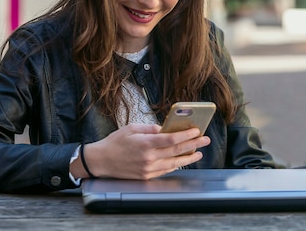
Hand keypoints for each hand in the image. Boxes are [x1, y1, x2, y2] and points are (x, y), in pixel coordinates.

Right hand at [81, 124, 210, 179]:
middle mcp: (148, 158)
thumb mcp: (132, 128)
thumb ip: (151, 128)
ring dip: (189, 157)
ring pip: (174, 163)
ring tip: (199, 153)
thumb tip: (166, 129)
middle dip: (193, 145)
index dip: (186, 135)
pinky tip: (183, 160)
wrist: (100, 161)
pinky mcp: (147, 176)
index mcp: (145, 143)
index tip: (196, 130)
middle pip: (176, 151)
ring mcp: (148, 169)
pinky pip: (166, 170)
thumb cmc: (115, 142)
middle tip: (205, 140)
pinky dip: (176, 165)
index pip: (171, 139)